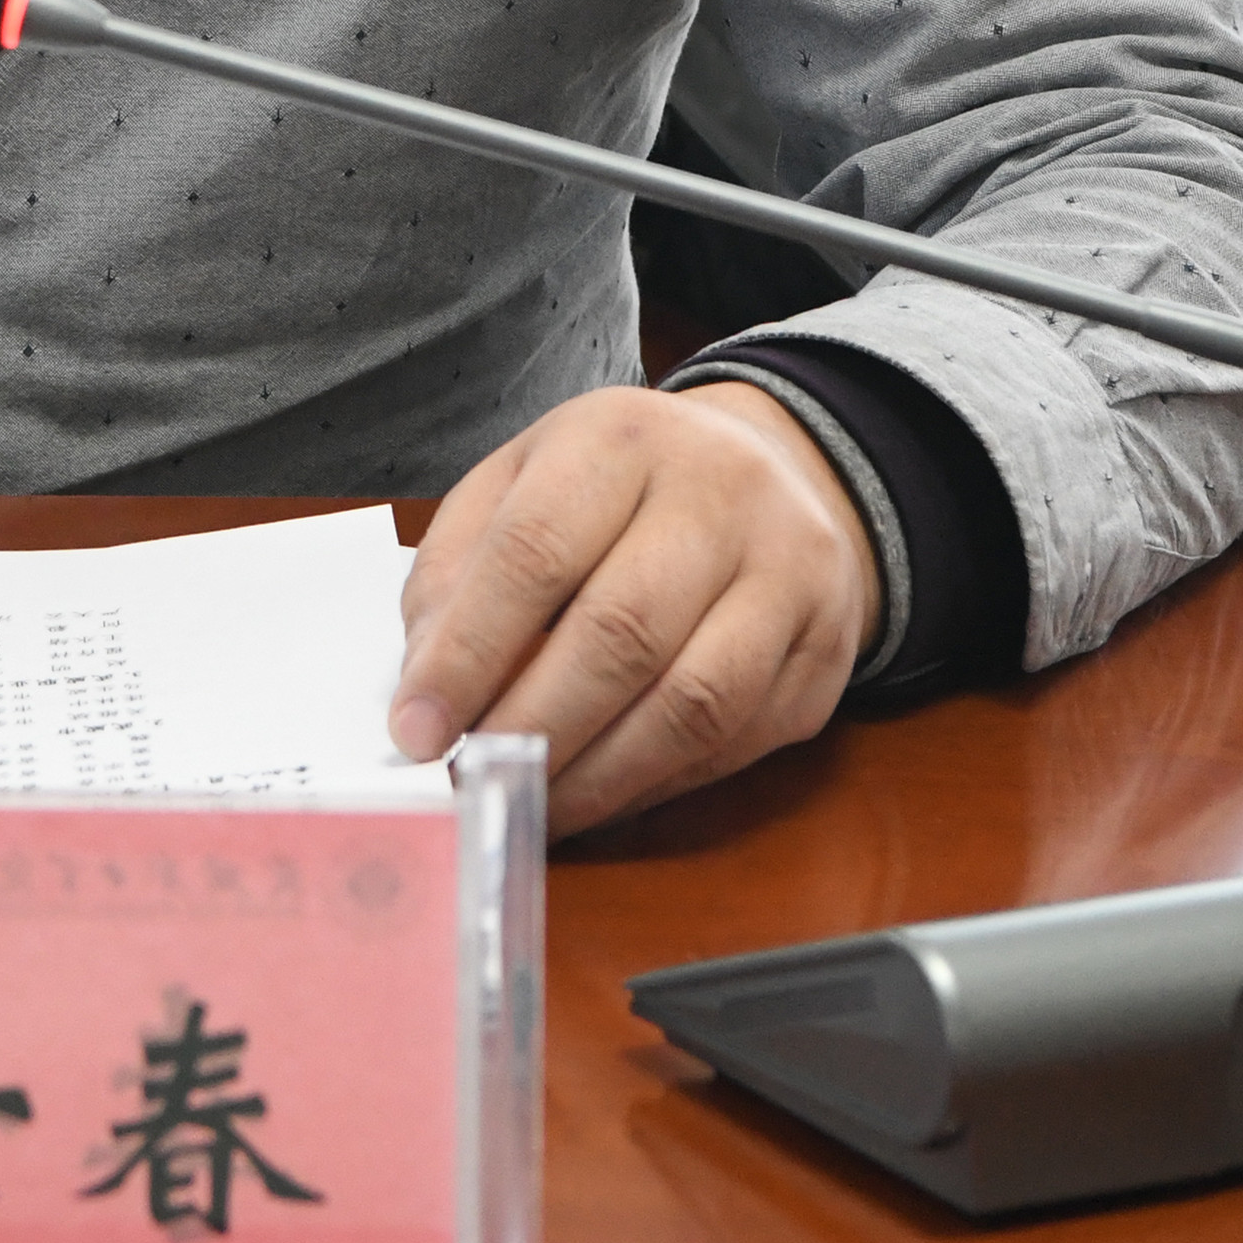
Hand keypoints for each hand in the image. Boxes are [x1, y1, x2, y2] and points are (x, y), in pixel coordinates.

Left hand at [390, 380, 877, 836]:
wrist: (774, 467)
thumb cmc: (618, 487)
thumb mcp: (523, 482)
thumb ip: (460, 571)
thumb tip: (425, 689)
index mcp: (620, 436)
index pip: (535, 550)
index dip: (470, 652)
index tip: (417, 729)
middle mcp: (719, 491)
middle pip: (620, 633)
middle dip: (532, 727)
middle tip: (473, 782)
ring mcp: (788, 570)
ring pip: (692, 703)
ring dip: (597, 776)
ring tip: (531, 806)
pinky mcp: (825, 649)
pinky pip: (737, 741)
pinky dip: (657, 785)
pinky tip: (602, 795)